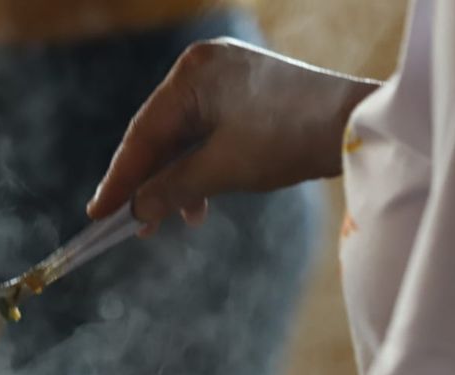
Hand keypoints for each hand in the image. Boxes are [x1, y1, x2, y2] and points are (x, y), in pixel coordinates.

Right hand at [87, 38, 379, 231]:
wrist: (357, 126)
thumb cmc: (287, 138)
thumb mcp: (220, 170)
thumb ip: (170, 189)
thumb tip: (134, 212)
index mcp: (192, 73)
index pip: (142, 134)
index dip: (119, 180)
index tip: (97, 215)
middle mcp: (204, 68)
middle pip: (160, 136)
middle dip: (148, 184)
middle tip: (129, 227)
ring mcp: (226, 79)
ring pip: (183, 140)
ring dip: (175, 183)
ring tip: (170, 222)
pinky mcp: (246, 96)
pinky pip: (206, 136)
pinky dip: (199, 170)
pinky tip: (199, 204)